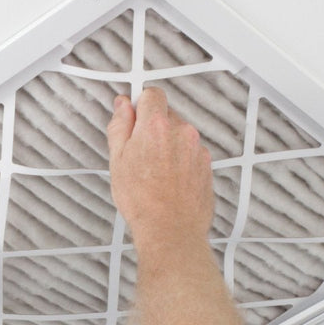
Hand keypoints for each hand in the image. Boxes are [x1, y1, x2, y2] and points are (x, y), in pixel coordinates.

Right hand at [106, 87, 215, 245]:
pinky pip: (190, 153)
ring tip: (154, 173)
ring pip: (178, 135)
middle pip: (165, 115)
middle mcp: (181, 131)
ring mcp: (197, 148)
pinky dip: (179, 161)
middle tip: (138, 154)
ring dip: (167, 146)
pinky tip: (168, 180)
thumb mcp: (117, 160)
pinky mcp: (206, 164)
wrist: (171, 230)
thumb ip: (119, 126)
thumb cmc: (143, 201)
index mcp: (156, 125)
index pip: (151, 94)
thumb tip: (122, 106)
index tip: (132, 118)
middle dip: (152, 128)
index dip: (139, 105)